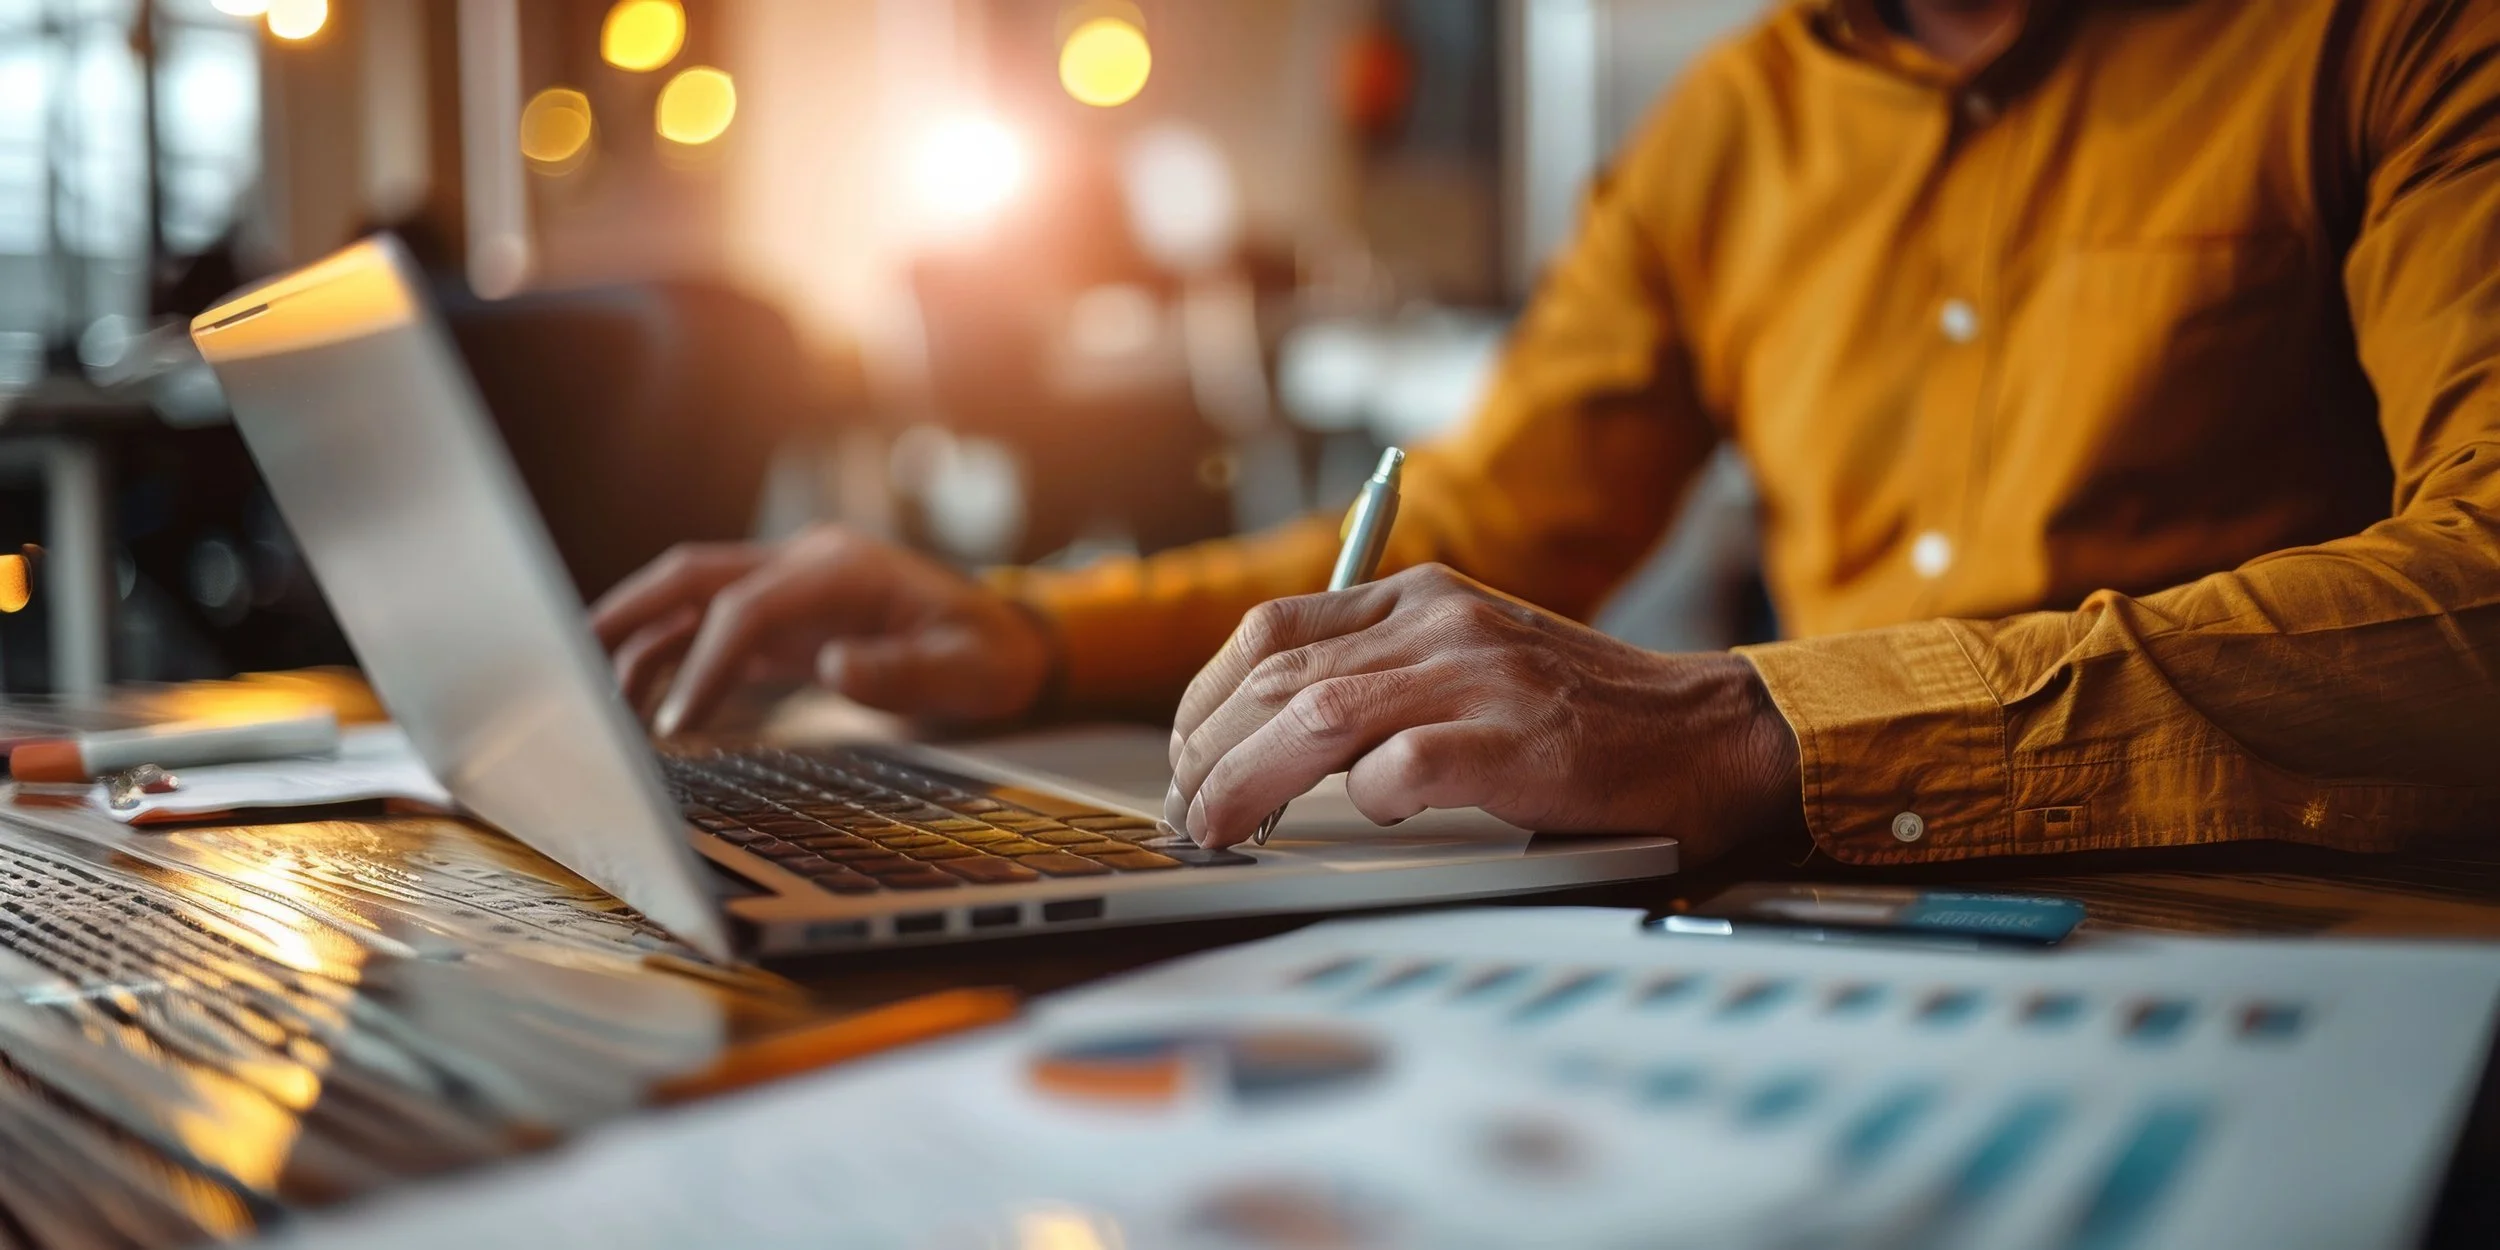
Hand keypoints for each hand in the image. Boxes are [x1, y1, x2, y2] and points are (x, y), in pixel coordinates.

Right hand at [590, 526, 1054, 735]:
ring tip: (601, 703)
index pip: (749, 607)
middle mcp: (806, 566)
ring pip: (694, 600)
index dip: (705, 661)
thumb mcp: (968, 670)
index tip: (675, 723)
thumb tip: (837, 667)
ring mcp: (792, 588)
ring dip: (642, 641)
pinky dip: (676, 662)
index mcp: (843, 569)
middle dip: (629, 612)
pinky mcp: (788, 620)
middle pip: (697, 575)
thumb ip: (905, 670)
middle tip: (570, 661)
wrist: (1010, 643)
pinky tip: (651, 707)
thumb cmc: (990, 655)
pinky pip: (714, 631)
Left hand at [1164, 564, 1804, 854]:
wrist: (1710, 734)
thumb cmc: (1585, 714)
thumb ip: (1383, 670)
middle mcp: (1442, 624)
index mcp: (1422, 596)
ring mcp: (1480, 678)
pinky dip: (1366, 799)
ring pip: (1317, 717)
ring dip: (1249, 780)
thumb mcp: (1471, 657)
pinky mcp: (1518, 743)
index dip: (1208, 695)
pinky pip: (1403, 767)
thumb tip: (1264, 731)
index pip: (1273, 629)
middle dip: (1209, 749)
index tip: (1187, 749)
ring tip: (1221, 827)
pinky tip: (1366, 819)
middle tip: (1191, 808)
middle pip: (1278, 677)